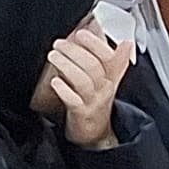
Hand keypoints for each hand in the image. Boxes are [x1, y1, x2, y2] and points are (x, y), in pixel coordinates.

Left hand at [35, 21, 127, 148]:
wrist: (95, 134)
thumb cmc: (97, 102)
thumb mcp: (108, 79)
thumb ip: (110, 56)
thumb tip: (114, 34)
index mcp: (111, 77)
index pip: (109, 57)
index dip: (96, 44)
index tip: (82, 33)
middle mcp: (104, 88)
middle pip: (94, 66)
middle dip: (76, 51)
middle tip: (59, 43)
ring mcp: (93, 102)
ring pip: (83, 81)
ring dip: (67, 65)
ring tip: (53, 55)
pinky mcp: (81, 115)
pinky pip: (74, 101)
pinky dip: (65, 90)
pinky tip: (55, 81)